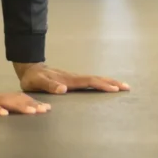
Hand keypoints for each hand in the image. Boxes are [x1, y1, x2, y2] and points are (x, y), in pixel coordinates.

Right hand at [0, 81, 51, 115]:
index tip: (46, 108)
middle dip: (31, 104)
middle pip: (14, 99)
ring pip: (3, 101)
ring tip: (32, 111)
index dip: (31, 103)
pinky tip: (3, 113)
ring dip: (19, 106)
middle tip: (46, 110)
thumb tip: (7, 115)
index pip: (16, 99)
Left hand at [14, 62, 130, 94]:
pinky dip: (101, 83)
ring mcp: (74, 78)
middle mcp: (74, 78)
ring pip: (95, 79)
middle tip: (127, 87)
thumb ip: (49, 85)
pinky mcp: (73, 80)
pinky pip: (90, 82)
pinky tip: (106, 86)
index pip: (88, 81)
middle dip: (111, 82)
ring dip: (109, 82)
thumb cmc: (33, 78)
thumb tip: (63, 89)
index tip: (114, 88)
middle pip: (96, 79)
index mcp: (68, 79)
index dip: (101, 85)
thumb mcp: (37, 82)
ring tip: (122, 86)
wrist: (30, 69)